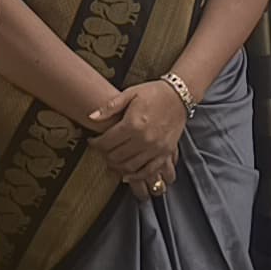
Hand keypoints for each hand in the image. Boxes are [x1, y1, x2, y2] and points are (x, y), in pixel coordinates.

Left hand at [86, 77, 186, 197]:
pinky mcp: (165, 152)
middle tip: (102, 150)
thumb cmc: (154, 93)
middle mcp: (144, 138)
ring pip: (129, 166)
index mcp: (133, 123)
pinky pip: (148, 171)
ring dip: (117, 166)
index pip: (107, 142)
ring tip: (112, 159)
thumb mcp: (130, 93)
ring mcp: (156, 148)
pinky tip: (128, 174)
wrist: (179, 95)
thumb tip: (91, 117)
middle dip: (105, 155)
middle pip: (116, 156)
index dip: (95, 144)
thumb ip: (110, 107)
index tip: (93, 141)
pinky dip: (136, 176)